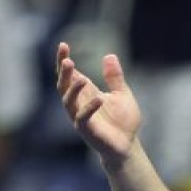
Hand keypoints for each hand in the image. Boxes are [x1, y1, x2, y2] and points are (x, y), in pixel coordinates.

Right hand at [55, 42, 140, 164]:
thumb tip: (109, 55)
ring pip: (67, 101)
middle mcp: (79, 103)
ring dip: (72, 89)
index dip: (63, 60)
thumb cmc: (123, 121)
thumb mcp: (122, 94)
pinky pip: (82, 118)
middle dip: (64, 72)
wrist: (127, 145)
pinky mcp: (87, 130)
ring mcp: (80, 117)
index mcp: (86, 92)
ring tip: (81, 78)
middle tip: (67, 59)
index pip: (70, 74)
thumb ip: (115, 77)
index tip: (63, 45)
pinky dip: (89, 108)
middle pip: (63, 85)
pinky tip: (99, 98)